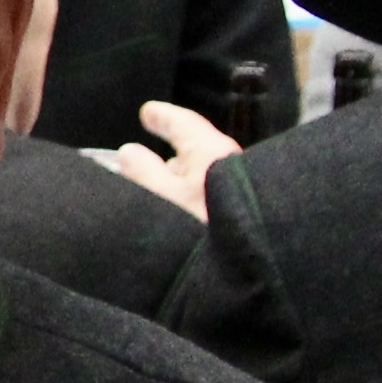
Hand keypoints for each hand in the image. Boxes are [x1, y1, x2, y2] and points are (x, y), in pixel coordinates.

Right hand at [100, 101, 240, 220]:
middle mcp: (229, 166)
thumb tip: (129, 151)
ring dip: (179, 183)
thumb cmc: (204, 226)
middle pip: (195, 153)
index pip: (184, 124)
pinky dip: (190, 200)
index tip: (148, 112)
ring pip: (202, 179)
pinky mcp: (241, 216)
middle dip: (169, 156)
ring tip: (157, 193)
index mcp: (211, 153)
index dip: (163, 117)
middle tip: (145, 159)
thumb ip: (142, 173)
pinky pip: (209, 199)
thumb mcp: (162, 198)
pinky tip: (180, 216)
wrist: (252, 270)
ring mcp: (238, 192)